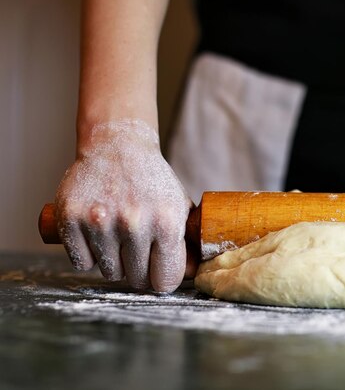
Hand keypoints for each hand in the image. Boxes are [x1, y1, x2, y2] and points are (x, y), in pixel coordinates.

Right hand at [55, 119, 192, 291]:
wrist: (118, 146)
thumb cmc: (152, 181)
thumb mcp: (179, 206)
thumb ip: (186, 242)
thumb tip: (191, 274)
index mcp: (166, 222)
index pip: (165, 280)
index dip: (162, 281)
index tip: (158, 275)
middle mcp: (134, 223)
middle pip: (137, 280)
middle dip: (139, 271)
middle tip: (138, 252)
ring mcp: (100, 221)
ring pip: (109, 273)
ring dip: (114, 262)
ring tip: (118, 236)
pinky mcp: (70, 218)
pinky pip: (81, 262)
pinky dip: (88, 254)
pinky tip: (97, 234)